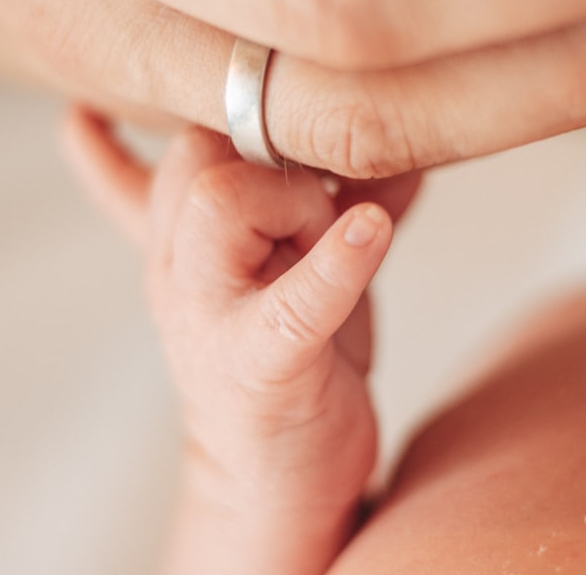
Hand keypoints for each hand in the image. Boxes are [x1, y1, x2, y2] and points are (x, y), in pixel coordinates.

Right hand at [62, 107, 420, 573]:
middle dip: (267, 148)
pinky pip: (292, 300)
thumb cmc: (294, 361)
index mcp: (183, 238)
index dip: (243, 107)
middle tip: (321, 192)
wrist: (274, 479)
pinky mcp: (258, 365)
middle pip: (195, 154)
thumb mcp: (306, 265)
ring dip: (294, 196)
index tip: (295, 106)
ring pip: (219, 203)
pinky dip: (334, 262)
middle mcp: (180, 268)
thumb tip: (405, 140)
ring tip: (341, 226)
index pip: (182, 135)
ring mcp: (209, 317)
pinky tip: (368, 231)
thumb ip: (340, 198)